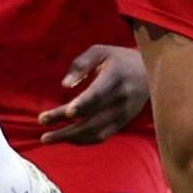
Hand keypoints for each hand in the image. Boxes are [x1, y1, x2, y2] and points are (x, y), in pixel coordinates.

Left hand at [35, 42, 151, 143]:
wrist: (151, 72)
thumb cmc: (118, 59)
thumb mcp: (100, 52)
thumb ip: (80, 65)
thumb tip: (64, 85)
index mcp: (116, 78)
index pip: (98, 95)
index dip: (83, 104)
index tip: (67, 112)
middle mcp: (121, 99)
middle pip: (92, 118)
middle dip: (66, 125)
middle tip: (42, 125)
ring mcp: (123, 114)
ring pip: (96, 132)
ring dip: (71, 138)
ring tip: (47, 138)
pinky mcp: (123, 123)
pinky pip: (102, 136)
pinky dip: (83, 140)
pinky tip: (66, 139)